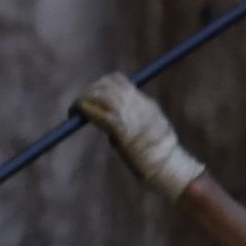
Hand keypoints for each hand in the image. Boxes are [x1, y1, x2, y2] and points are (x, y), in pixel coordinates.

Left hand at [71, 71, 205, 200]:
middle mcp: (136, 105)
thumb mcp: (151, 126)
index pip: (118, 80)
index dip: (101, 84)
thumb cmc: (160, 152)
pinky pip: (100, 115)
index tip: (92, 93)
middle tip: (79, 104)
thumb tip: (114, 117)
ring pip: (102, 96)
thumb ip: (134, 118)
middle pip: (106, 85)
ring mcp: (130, 116)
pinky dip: (86, 111)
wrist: (170, 165)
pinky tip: (76, 114)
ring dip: (84, 100)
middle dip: (89, 91)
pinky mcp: (122, 130)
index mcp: (144, 102)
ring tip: (75, 110)